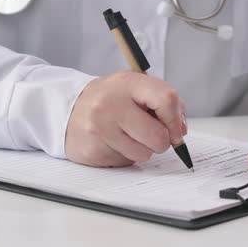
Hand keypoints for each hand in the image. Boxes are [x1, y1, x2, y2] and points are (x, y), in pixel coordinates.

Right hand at [65, 71, 186, 167]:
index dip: (176, 119)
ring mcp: (100, 129)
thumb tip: (180, 128)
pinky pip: (125, 162)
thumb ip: (162, 101)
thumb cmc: (108, 99)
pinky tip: (112, 142)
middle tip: (149, 134)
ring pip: (144, 154)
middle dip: (161, 140)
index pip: (166, 99)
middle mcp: (111, 105)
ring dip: (141, 149)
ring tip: (126, 135)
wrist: (67, 109)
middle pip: (158, 136)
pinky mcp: (93, 150)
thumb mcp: (133, 88)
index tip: (176, 129)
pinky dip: (124, 155)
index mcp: (127, 83)